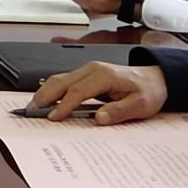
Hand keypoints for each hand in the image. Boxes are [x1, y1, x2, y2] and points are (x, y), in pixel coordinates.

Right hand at [28, 62, 167, 125]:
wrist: (156, 78)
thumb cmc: (148, 91)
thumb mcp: (141, 105)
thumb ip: (120, 111)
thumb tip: (99, 118)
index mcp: (104, 75)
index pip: (78, 91)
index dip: (64, 105)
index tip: (52, 117)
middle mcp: (92, 69)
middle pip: (62, 81)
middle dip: (45, 96)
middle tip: (31, 112)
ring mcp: (88, 70)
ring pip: (59, 79)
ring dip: (45, 92)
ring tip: (33, 107)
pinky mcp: (86, 75)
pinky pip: (64, 81)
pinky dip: (51, 90)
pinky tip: (45, 101)